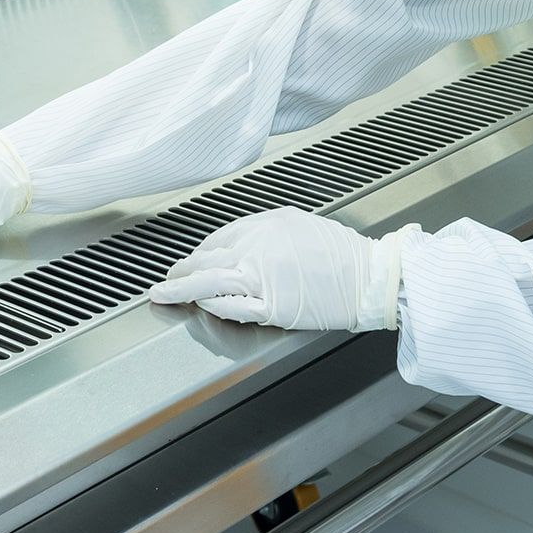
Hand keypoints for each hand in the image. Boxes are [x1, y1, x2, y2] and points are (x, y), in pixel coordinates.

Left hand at [146, 207, 414, 331]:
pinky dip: (212, 307)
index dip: (199, 254)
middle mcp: (257, 245)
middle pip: (206, 259)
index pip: (217, 240)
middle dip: (182, 271)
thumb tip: (238, 247)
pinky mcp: (271, 304)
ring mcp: (262, 276)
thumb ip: (264, 234)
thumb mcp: (297, 226)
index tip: (191, 262)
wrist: (367, 276)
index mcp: (264, 225)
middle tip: (168, 280)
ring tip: (165, 296)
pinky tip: (200, 307)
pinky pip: (232, 306)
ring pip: (209, 282)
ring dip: (182, 290)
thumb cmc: (340, 254)